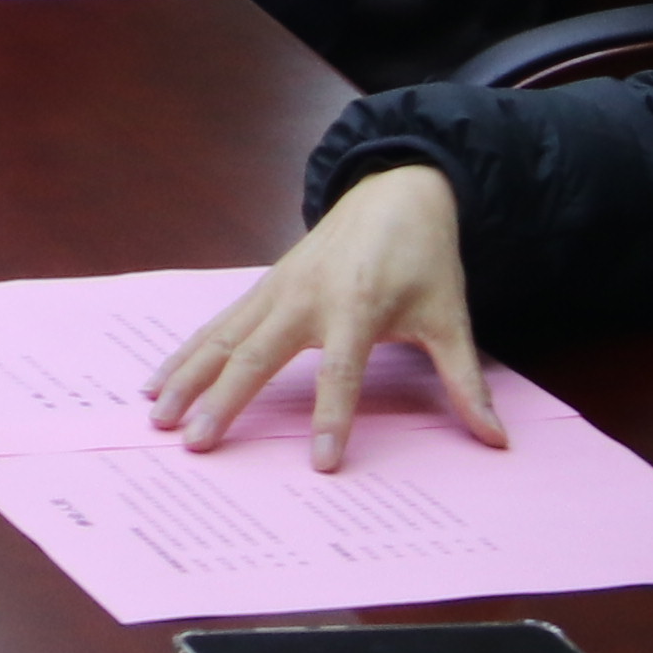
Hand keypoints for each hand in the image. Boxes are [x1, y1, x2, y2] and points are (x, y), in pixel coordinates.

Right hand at [149, 168, 499, 472]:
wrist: (393, 191)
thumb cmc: (424, 257)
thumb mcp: (451, 317)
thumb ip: (466, 382)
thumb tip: (497, 441)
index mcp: (357, 305)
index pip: (342, 372)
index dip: (332, 417)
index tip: (321, 462)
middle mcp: (306, 296)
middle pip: (255, 355)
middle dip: (223, 401)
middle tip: (195, 442)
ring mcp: (276, 289)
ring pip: (221, 337)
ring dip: (187, 376)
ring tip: (156, 415)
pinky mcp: (262, 287)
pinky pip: (216, 324)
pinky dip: (185, 353)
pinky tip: (157, 380)